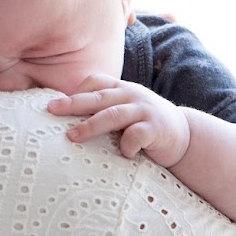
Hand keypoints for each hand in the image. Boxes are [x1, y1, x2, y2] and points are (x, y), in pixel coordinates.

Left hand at [46, 73, 190, 167]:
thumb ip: (102, 108)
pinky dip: (126, 145)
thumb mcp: (124, 109)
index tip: (55, 102)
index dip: (76, 90)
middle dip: (72, 103)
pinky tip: (123, 154)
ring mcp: (144, 111)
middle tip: (51, 109)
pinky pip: (137, 135)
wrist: (184, 135)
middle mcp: (131, 95)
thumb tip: (63, 114)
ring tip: (72, 136)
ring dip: (91, 125)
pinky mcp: (156, 129)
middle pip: (98, 97)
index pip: (96, 81)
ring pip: (113, 115)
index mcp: (121, 89)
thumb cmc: (143, 124)